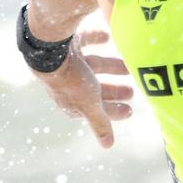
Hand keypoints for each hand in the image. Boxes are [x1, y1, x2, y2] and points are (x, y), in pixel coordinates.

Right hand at [34, 28, 132, 147]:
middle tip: (131, 91)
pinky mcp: (67, 44)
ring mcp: (68, 63)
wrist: (51, 50)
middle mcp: (68, 83)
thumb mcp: (90, 105)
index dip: (113, 111)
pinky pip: (83, 41)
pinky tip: (108, 36)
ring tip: (129, 66)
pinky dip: (95, 39)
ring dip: (111, 67)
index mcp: (72, 101)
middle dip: (113, 90)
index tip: (130, 111)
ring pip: (93, 66)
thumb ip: (100, 123)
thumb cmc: (71, 81)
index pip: (96, 110)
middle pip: (95, 88)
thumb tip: (108, 146)